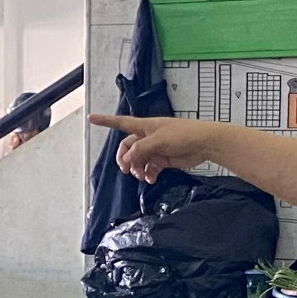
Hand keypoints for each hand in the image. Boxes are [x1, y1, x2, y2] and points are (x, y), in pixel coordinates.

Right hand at [87, 114, 213, 184]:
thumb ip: (141, 149)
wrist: (205, 144)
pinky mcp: (164, 159)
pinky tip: (151, 178)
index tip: (91, 118)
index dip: (105, 121)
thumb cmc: (184, 134)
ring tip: (141, 176)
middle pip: (128, 147)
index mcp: (145, 126)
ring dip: (137, 169)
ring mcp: (155, 148)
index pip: (120, 122)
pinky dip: (148, 174)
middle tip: (126, 169)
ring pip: (138, 160)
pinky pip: (149, 167)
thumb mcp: (159, 140)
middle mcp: (148, 136)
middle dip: (124, 158)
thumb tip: (127, 158)